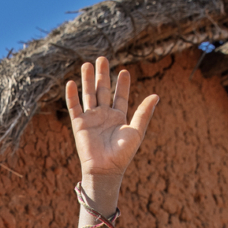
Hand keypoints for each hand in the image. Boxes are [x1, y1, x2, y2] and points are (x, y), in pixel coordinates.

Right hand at [65, 57, 158, 187]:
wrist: (106, 169)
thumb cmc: (123, 154)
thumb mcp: (136, 131)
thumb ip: (144, 113)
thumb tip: (156, 96)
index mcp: (118, 117)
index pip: (120, 96)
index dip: (122, 84)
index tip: (124, 71)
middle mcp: (104, 116)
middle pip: (102, 91)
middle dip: (102, 75)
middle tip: (103, 58)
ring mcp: (91, 119)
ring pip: (88, 95)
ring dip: (87, 80)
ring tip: (87, 64)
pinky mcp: (79, 124)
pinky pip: (74, 107)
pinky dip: (71, 95)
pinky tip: (71, 82)